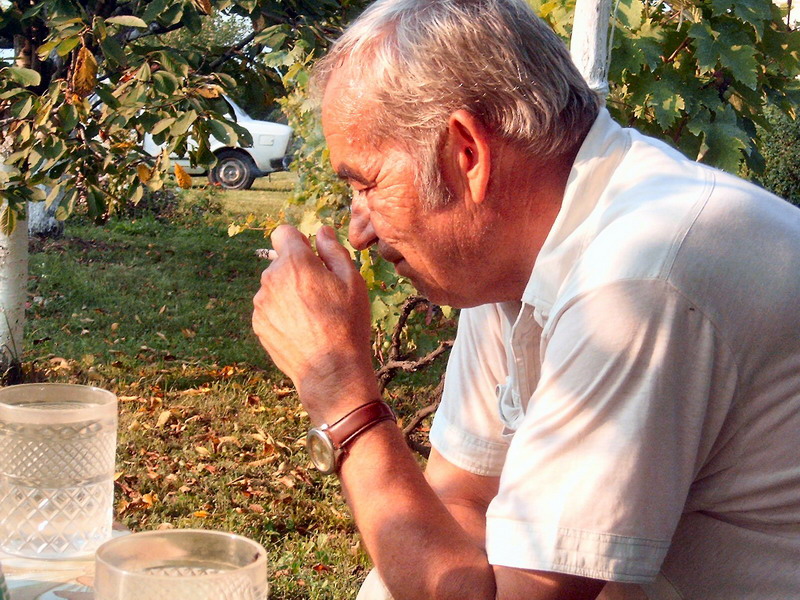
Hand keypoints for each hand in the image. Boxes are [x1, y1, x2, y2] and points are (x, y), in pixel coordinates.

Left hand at [252, 225, 379, 424]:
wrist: (330, 370)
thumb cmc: (347, 323)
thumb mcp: (352, 280)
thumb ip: (333, 250)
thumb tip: (321, 231)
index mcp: (295, 262)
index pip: (284, 232)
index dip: (300, 242)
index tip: (313, 258)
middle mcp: (271, 278)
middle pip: (281, 262)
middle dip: (298, 270)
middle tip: (322, 294)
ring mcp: (261, 303)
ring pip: (274, 286)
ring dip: (289, 292)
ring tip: (313, 316)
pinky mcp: (258, 324)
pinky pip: (269, 308)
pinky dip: (282, 313)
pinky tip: (302, 330)